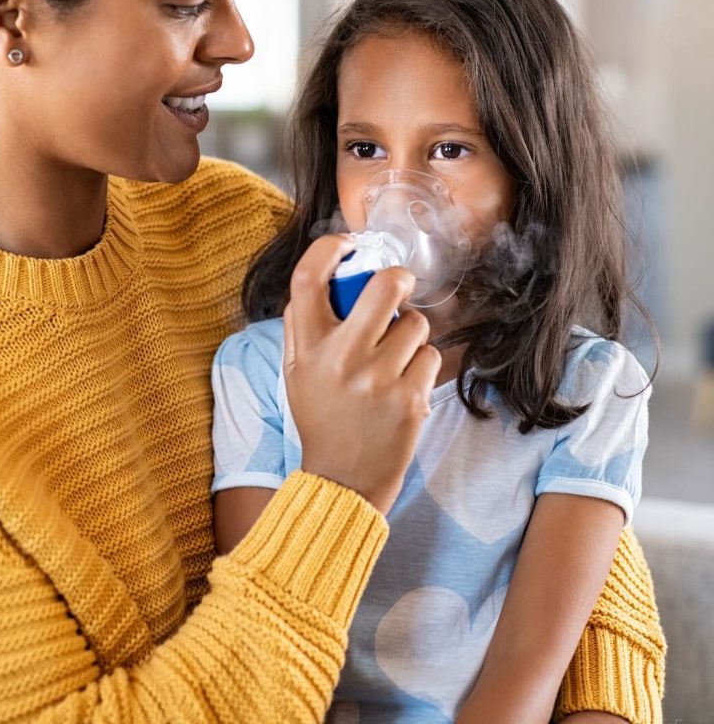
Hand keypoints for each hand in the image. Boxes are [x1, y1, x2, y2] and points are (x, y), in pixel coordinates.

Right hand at [284, 234, 439, 513]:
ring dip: (409, 331)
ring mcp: (379, 379)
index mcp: (307, 348)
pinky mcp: (410, 399)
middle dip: (397, 278)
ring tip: (393, 356)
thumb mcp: (295, 371)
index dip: (329, 249)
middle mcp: (341, 359)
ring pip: (415, 323)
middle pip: (383, 286)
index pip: (308, 278)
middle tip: (397, 285)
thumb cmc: (321, 415)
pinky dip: (420, 363)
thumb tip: (327, 273)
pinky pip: (429, 355)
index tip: (346, 245)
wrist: (343, 479)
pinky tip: (403, 383)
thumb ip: (302, 325)